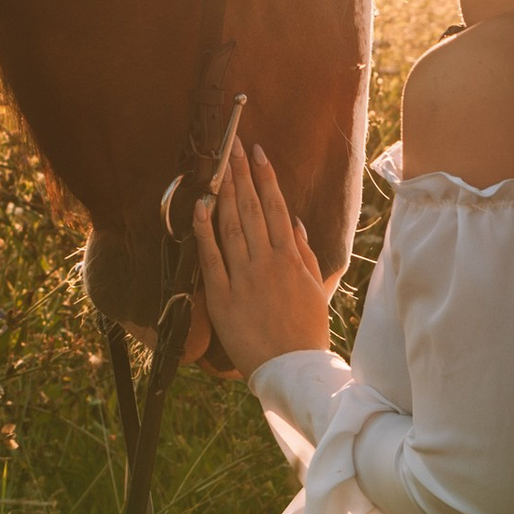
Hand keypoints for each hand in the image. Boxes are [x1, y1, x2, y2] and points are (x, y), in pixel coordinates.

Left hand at [195, 143, 332, 373]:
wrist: (292, 368)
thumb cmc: (307, 330)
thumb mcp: (315, 287)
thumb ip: (305, 252)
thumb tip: (294, 220)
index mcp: (290, 258)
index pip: (275, 207)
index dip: (265, 178)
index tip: (257, 153)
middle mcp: (266, 262)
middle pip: (251, 208)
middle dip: (242, 174)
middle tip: (233, 144)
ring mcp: (243, 278)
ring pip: (231, 226)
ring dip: (224, 192)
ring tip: (219, 165)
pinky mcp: (222, 297)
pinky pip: (211, 258)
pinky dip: (203, 231)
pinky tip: (198, 205)